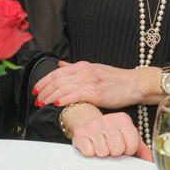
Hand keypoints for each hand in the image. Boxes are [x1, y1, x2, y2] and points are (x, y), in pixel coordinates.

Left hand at [34, 60, 153, 109]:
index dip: (43, 81)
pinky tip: (57, 104)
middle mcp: (83, 71)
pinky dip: (64, 99)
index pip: (56, 72)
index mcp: (82, 65)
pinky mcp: (96, 93)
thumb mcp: (93, 68)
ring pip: (62, 88)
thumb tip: (60, 64)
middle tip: (36, 100)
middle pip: (56, 80)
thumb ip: (75, 67)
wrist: (133, 83)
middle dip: (43, 91)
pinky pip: (75, 95)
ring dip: (49, 97)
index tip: (35, 89)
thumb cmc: (115, 79)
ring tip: (42, 104)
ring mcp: (89, 81)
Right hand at [70, 111, 152, 161]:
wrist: (86, 120)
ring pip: (103, 152)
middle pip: (117, 149)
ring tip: (102, 146)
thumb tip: (151, 162)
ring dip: (102, 154)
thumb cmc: (110, 132)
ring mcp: (93, 127)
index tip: (124, 148)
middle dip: (114, 152)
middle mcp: (108, 120)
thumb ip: (142, 149)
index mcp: (123, 120)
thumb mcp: (127, 137)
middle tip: (111, 147)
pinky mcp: (80, 134)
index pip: (132, 143)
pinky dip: (90, 153)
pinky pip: (89, 153)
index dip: (129, 150)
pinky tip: (92, 145)